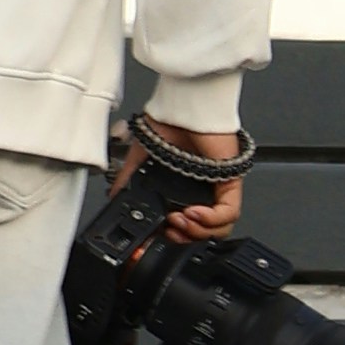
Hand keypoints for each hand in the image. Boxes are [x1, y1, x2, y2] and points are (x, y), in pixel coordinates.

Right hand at [124, 116, 244, 240]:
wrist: (183, 105)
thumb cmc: (169, 121)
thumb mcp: (141, 156)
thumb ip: (128, 179)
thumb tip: (114, 196)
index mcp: (183, 187)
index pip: (184, 224)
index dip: (172, 236)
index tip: (156, 236)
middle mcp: (203, 191)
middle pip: (202, 232)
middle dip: (183, 239)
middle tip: (167, 232)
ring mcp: (218, 188)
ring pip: (218, 228)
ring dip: (197, 232)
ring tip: (178, 221)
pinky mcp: (230, 182)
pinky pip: (228, 213)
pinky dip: (210, 220)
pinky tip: (193, 213)